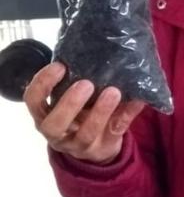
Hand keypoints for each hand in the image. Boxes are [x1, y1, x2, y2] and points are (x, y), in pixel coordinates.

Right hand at [24, 62, 144, 164]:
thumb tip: (93, 49)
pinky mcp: (105, 147)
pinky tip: (137, 100)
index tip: (60, 66)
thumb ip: (75, 80)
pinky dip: (128, 114)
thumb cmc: (79, 114)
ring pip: (86, 134)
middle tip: (86, 84)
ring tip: (113, 91)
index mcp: (45, 116)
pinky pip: (116, 131)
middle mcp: (58, 133)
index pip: (33, 101)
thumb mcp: (71, 99)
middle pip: (54, 124)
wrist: (96, 147)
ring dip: (100, 112)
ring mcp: (80, 144)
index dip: (42, 84)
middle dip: (69, 104)